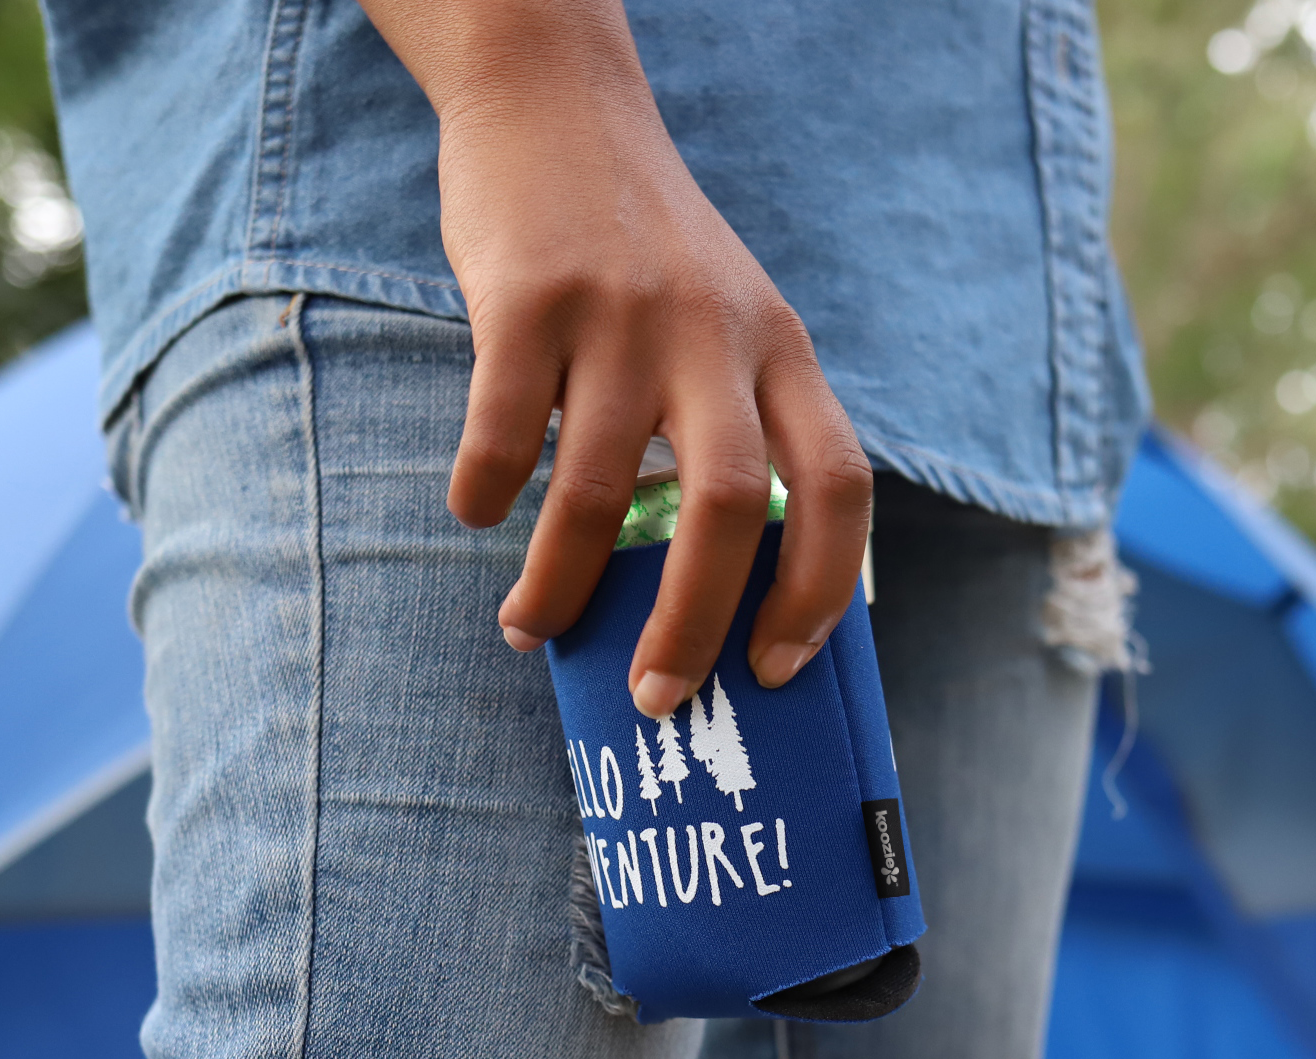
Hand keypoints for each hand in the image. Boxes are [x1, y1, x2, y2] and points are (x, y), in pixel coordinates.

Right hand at [358, 0, 872, 717]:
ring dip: (559, 585)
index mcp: (781, 351)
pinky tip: (476, 515)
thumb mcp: (728, 321)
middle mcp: (716, 333)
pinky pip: (503, 431)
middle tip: (657, 699)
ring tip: (530, 629)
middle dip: (692, 625)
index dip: (821, 590)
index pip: (839, 487)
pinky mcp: (529, 296)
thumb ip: (736, 425)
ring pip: (597, 490)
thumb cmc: (643, 249)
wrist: (556, 101)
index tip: (779, 668)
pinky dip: (484, 494)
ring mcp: (623, 314)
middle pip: (731, 508)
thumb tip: (710, 590)